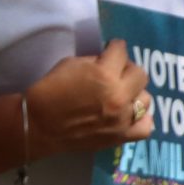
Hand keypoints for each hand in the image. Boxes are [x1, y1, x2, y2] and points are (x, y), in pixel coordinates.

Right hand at [25, 41, 152, 158]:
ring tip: (122, 94)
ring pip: (146, 99)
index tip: (112, 49)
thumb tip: (110, 59)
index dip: (115, 48)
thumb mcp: (70, 64)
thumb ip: (96, 61)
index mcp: (104, 74)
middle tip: (116, 72)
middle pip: (139, 74)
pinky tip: (131, 114)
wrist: (37, 125)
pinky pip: (146, 127)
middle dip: (127, 69)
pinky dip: (141, 119)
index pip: (121, 52)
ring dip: (134, 94)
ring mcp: (122, 118)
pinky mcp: (121, 136)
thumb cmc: (50, 91)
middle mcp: (119, 96)